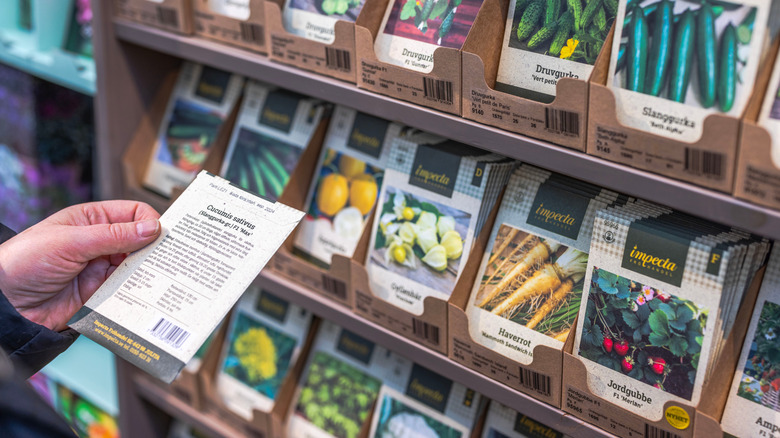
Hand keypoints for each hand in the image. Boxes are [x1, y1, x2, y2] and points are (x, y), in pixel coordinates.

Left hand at [0, 201, 160, 331]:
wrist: (5, 305)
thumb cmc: (24, 262)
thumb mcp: (70, 242)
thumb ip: (113, 236)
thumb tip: (152, 228)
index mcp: (91, 220)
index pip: (133, 214)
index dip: (150, 222)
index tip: (161, 236)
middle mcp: (100, 243)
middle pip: (141, 241)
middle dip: (155, 249)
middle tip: (172, 259)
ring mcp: (101, 269)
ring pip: (137, 267)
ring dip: (149, 272)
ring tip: (162, 278)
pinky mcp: (100, 294)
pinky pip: (127, 291)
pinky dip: (139, 293)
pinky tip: (146, 295)